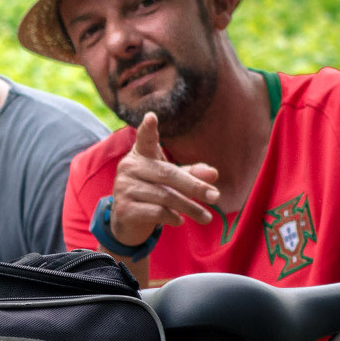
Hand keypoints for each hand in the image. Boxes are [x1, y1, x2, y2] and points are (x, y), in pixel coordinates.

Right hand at [109, 112, 220, 245]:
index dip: (147, 129)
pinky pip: (156, 212)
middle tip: (216, 196)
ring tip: (206, 217)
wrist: (128, 223)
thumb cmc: (152, 194)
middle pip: (168, 174)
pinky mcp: (124, 209)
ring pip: (165, 196)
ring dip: (189, 208)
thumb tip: (214, 175)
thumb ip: (192, 174)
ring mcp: (124, 188)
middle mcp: (129, 168)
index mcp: (140, 155)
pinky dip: (173, 218)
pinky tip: (179, 220)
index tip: (151, 117)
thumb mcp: (172, 181)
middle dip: (194, 187)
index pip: (144, 139)